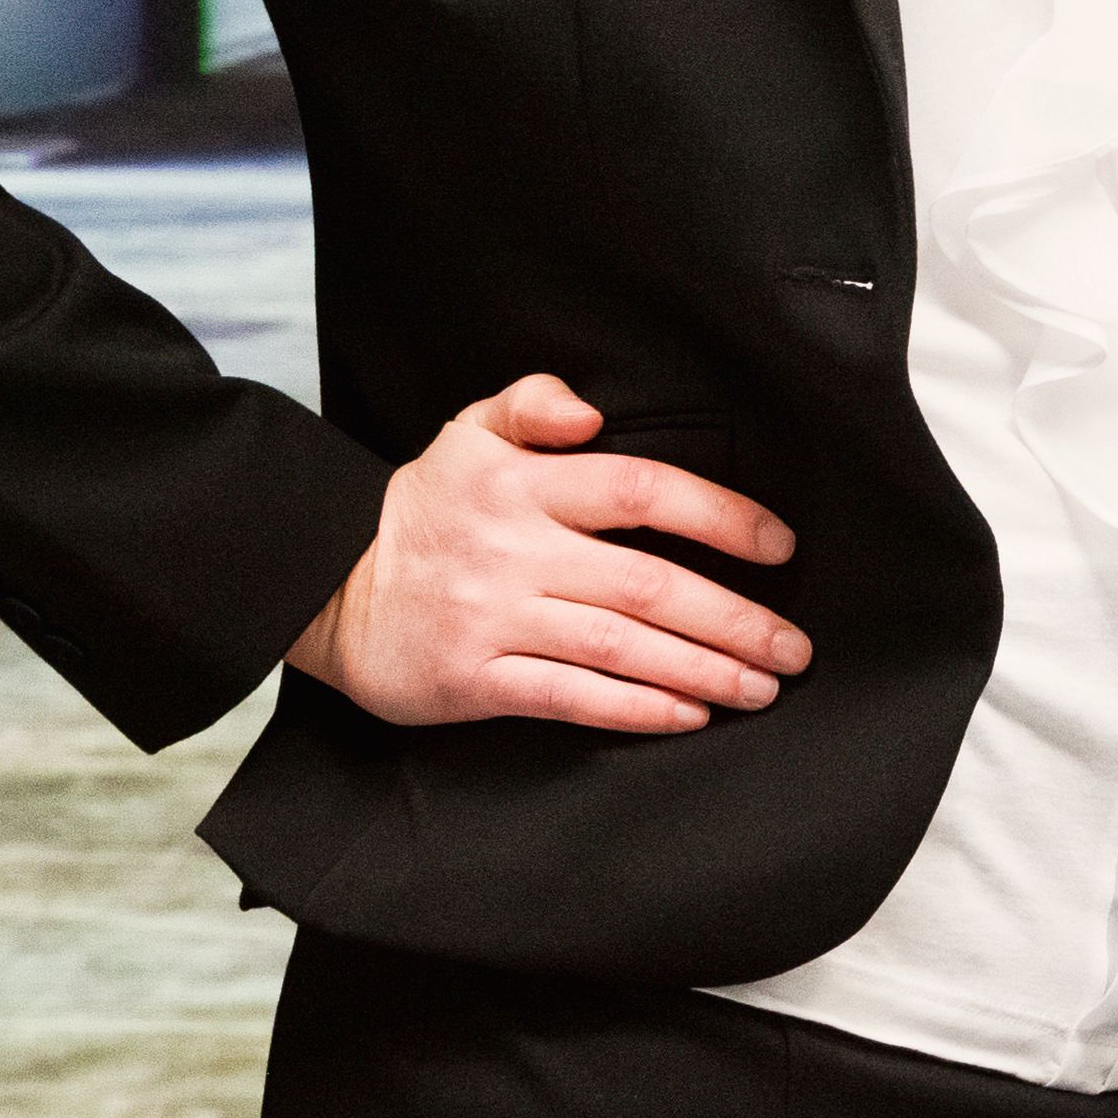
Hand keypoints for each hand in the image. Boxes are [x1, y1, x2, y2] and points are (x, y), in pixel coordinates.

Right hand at [284, 374, 809, 734]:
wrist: (324, 583)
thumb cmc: (423, 507)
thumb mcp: (469, 432)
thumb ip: (533, 401)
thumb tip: (590, 409)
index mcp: (523, 485)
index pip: (642, 491)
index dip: (720, 516)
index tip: (779, 546)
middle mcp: (515, 551)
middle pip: (648, 582)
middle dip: (734, 619)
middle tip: (793, 648)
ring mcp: (494, 617)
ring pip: (620, 646)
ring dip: (702, 670)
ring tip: (759, 687)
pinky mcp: (473, 679)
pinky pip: (570, 696)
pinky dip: (635, 709)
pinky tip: (687, 715)